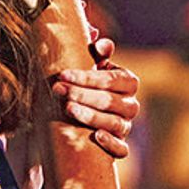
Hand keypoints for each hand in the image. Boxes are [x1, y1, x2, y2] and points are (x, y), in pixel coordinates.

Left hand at [52, 37, 139, 158]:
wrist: (78, 115)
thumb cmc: (84, 84)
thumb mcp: (88, 65)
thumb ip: (95, 51)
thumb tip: (97, 38)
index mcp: (127, 82)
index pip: (112, 79)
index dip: (88, 77)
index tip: (63, 75)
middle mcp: (130, 105)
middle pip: (111, 101)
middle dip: (83, 94)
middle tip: (58, 90)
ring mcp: (125, 127)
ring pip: (115, 123)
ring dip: (90, 116)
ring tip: (67, 108)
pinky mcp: (119, 146)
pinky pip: (122, 149)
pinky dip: (111, 144)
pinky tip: (96, 136)